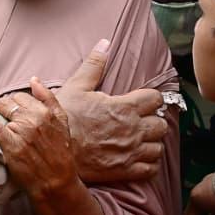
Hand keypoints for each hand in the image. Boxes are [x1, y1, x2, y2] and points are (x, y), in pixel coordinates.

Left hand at [0, 79, 80, 201]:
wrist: (56, 182)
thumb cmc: (60, 153)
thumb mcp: (62, 122)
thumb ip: (48, 99)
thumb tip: (33, 80)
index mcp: (45, 112)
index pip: (21, 96)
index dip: (15, 103)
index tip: (12, 110)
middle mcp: (32, 120)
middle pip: (8, 102)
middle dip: (4, 107)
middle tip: (2, 115)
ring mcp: (21, 132)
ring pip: (0, 113)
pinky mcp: (10, 146)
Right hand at [49, 39, 170, 183]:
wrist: (53, 150)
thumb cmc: (65, 117)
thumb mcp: (77, 86)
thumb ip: (95, 64)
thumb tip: (105, 43)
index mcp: (124, 107)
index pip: (156, 99)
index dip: (151, 98)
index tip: (143, 101)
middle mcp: (133, 130)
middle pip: (161, 125)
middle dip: (154, 121)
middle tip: (142, 121)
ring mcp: (131, 152)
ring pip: (158, 148)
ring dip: (152, 143)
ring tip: (141, 141)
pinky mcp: (125, 171)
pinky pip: (150, 170)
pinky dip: (149, 165)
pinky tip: (139, 159)